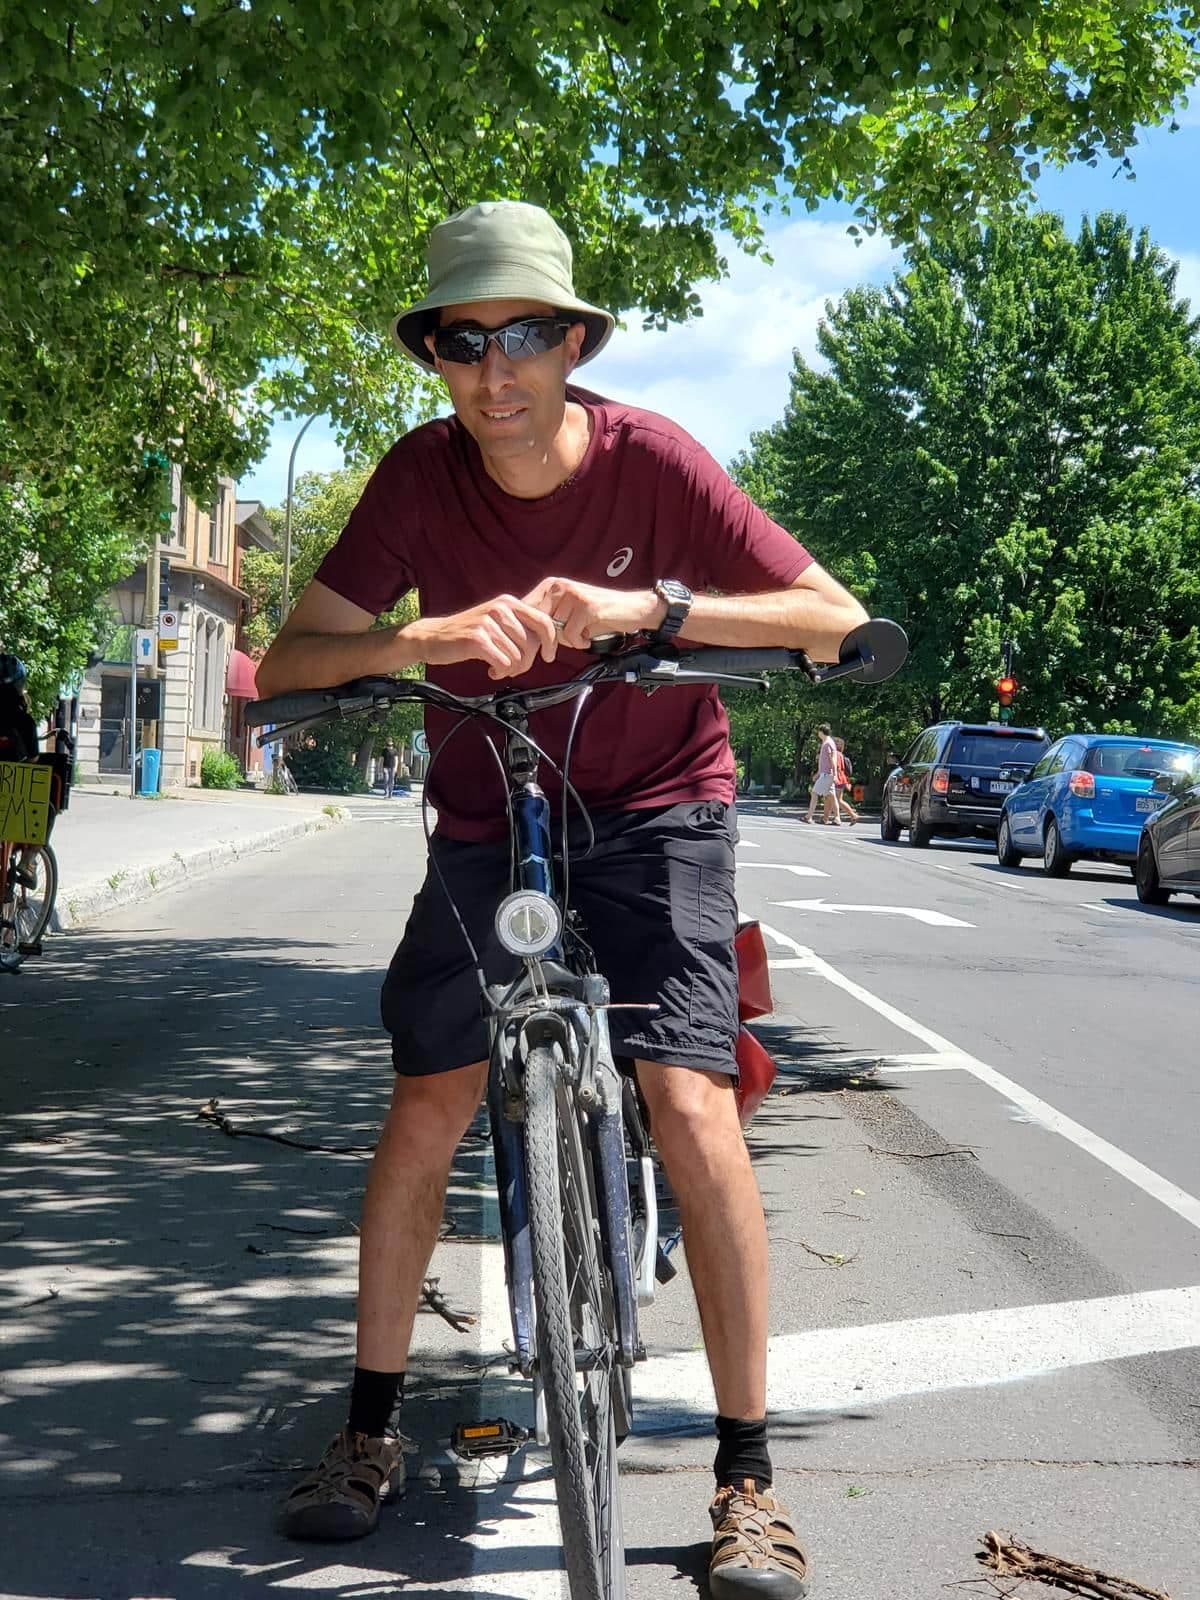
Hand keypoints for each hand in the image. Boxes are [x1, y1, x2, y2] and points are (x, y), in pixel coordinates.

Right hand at [411, 594, 560, 680]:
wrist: (432, 637)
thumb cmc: (468, 633)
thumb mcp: (496, 621)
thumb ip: (520, 627)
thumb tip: (547, 642)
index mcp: (509, 602)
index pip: (543, 621)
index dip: (551, 643)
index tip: (549, 657)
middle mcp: (500, 608)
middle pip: (532, 645)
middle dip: (525, 663)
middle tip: (512, 668)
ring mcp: (488, 623)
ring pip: (518, 657)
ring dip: (510, 670)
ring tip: (496, 667)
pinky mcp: (478, 639)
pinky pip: (504, 664)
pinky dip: (499, 672)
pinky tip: (490, 671)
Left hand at [522, 577, 664, 651]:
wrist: (631, 609)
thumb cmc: (598, 615)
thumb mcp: (568, 613)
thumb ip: (547, 619)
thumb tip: (524, 637)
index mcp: (551, 585)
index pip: (526, 611)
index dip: (531, 632)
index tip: (535, 647)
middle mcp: (559, 586)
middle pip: (539, 624)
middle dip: (549, 640)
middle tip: (566, 643)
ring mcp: (572, 594)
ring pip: (555, 631)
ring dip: (569, 640)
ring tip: (582, 634)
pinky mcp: (585, 606)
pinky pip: (571, 635)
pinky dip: (580, 642)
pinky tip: (588, 637)